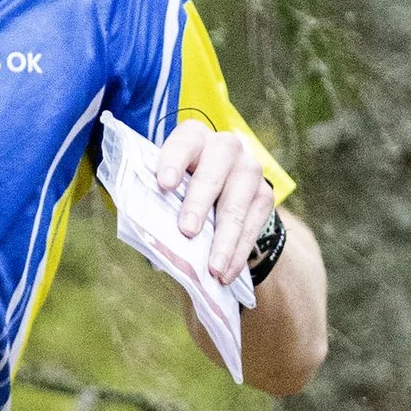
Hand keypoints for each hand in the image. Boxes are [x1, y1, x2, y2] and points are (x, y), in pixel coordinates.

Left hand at [153, 119, 276, 288]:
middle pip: (214, 172)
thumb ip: (154, 202)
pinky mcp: (265, 195)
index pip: (184, 143)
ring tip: (213, 269)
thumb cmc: (179, 190)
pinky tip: (227, 272)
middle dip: (199, 203)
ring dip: (224, 239)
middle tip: (187, 231)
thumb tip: (146, 234)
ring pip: (236, 203)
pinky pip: (253, 225)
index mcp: (193, 138)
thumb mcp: (164, 188)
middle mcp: (225, 147)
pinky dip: (238, 252)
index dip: (173, 161)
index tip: (164, 184)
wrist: (219, 194)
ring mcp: (249, 170)